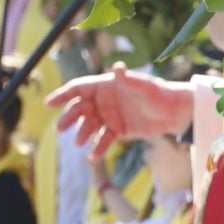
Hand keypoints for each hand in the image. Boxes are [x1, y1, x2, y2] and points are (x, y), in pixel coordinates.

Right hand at [46, 62, 196, 158]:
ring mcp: (109, 116)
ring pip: (89, 125)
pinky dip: (98, 148)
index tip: (49, 104)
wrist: (174, 113)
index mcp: (105, 85)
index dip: (63, 95)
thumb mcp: (144, 86)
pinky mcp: (117, 131)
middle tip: (60, 128)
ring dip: (82, 133)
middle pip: (80, 108)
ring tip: (80, 142)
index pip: (79, 89)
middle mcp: (103, 101)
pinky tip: (93, 156)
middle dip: (69, 117)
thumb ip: (129, 79)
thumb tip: (118, 67)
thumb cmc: (159, 93)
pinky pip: (104, 140)